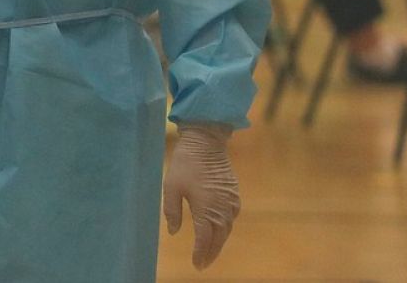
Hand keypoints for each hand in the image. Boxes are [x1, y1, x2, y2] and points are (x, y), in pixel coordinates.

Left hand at [163, 124, 240, 270]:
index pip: (204, 239)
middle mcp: (222, 209)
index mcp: (206, 209)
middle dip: (211, 252)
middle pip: (218, 237)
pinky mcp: (234, 194)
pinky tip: (219, 229)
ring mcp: (231, 201)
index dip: (200, 253)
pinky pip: (231, 217)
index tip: (197, 265)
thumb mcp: (171, 187)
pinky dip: (225, 227)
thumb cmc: (186, 163)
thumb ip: (172, 211)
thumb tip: (173, 232)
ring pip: (227, 229)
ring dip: (219, 241)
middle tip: (203, 263)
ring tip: (210, 251)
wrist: (207, 142)